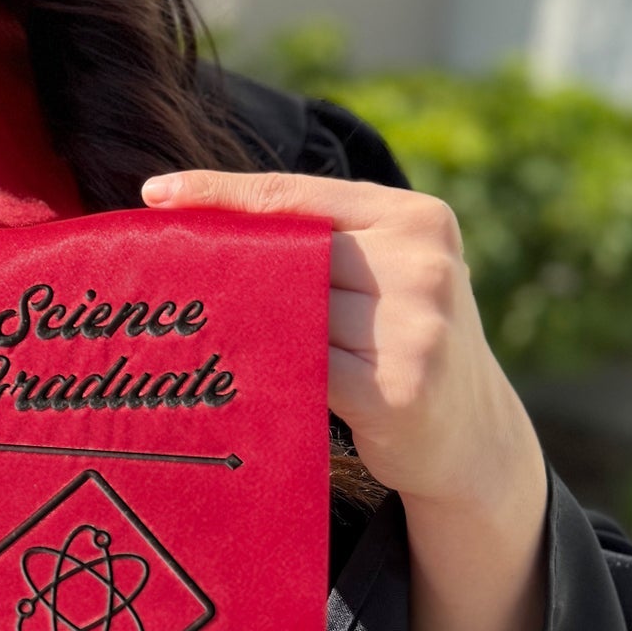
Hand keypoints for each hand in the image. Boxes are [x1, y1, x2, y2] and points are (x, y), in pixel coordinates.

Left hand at [141, 171, 537, 506]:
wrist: (475, 438)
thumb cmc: (407, 341)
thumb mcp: (390, 275)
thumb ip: (324, 246)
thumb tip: (206, 227)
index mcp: (418, 219)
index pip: (297, 195)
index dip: (221, 193)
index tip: (156, 193)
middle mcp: (424, 265)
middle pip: (287, 254)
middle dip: (226, 269)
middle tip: (167, 282)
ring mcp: (417, 328)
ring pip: (288, 314)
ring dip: (244, 327)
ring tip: (213, 337)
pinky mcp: (398, 389)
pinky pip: (301, 368)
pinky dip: (268, 371)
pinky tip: (245, 376)